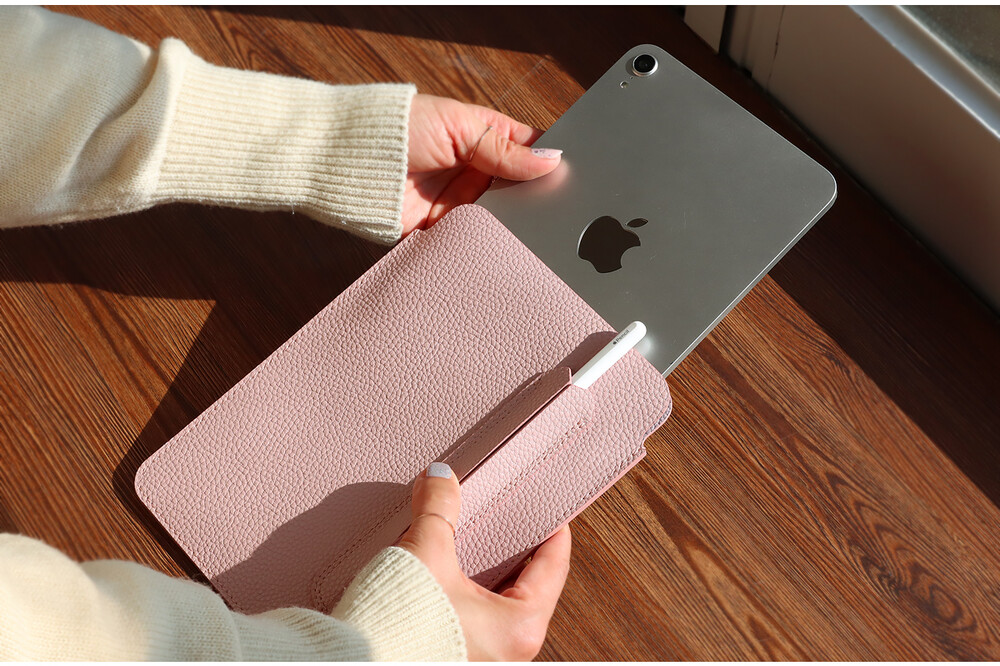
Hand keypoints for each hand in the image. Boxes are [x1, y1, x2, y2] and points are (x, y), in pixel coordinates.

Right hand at [397, 462, 571, 660]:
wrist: (356, 662)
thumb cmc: (399, 626)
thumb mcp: (425, 552)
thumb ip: (438, 507)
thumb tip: (440, 478)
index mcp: (519, 627)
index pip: (554, 568)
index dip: (554, 533)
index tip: (553, 515)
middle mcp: (508, 651)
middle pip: (530, 588)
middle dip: (520, 553)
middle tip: (516, 525)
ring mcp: (484, 658)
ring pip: (503, 606)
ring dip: (492, 575)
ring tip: (481, 545)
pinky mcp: (457, 657)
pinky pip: (478, 620)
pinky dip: (472, 595)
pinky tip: (451, 576)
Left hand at [403, 94, 562, 235]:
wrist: (345, 161)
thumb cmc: (397, 128)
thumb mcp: (458, 127)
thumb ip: (504, 149)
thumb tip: (550, 159)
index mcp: (481, 137)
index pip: (526, 150)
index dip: (547, 161)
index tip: (570, 175)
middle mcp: (473, 171)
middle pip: (517, 189)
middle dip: (532, 198)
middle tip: (555, 209)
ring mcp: (458, 201)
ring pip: (498, 218)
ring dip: (509, 223)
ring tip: (530, 230)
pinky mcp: (440, 229)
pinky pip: (470, 239)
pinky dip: (482, 242)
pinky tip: (500, 245)